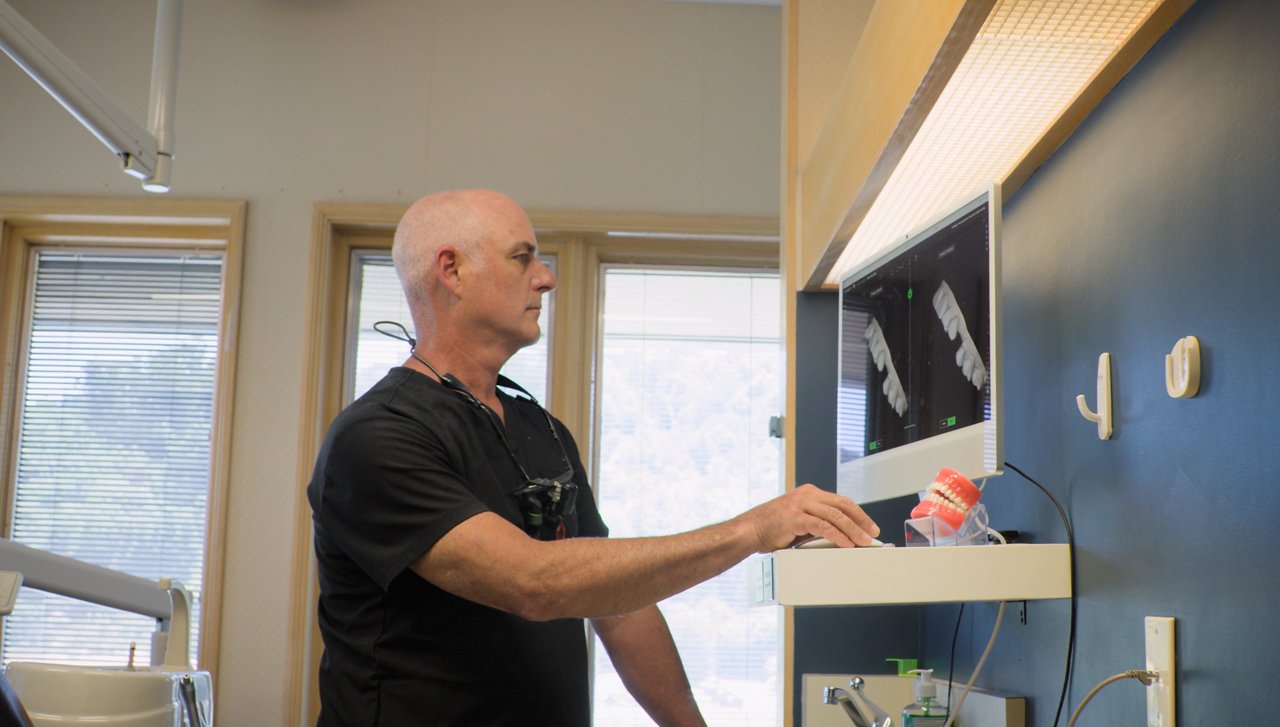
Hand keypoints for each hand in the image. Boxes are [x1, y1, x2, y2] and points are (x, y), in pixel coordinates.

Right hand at [735, 484, 879, 552]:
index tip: (870, 526)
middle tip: (873, 533)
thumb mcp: (799, 521)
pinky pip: (822, 526)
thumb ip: (817, 522)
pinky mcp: (795, 517)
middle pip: (842, 505)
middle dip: (861, 520)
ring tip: (864, 541)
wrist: (750, 530)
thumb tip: (841, 534)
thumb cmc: (773, 528)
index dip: (858, 514)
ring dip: (853, 529)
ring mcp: (801, 504)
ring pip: (835, 515)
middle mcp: (806, 495)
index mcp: (809, 493)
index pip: (840, 501)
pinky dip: (837, 535)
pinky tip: (846, 543)